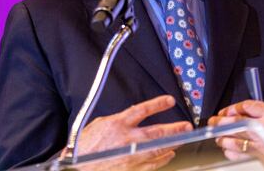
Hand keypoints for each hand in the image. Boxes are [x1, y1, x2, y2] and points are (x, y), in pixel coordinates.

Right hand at [64, 95, 192, 170]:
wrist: (76, 167)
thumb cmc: (85, 146)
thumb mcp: (100, 124)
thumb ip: (119, 120)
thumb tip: (132, 117)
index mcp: (117, 124)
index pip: (142, 110)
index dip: (157, 104)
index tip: (169, 101)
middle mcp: (126, 140)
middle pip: (156, 132)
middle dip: (174, 129)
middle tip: (186, 126)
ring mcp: (130, 157)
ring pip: (157, 150)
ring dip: (172, 144)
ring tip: (182, 140)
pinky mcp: (131, 170)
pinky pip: (151, 165)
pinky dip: (162, 160)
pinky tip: (169, 155)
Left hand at [208, 100, 263, 166]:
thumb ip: (261, 112)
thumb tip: (238, 112)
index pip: (247, 106)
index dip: (232, 108)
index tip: (225, 112)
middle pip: (238, 122)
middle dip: (222, 122)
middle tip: (213, 122)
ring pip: (237, 139)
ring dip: (224, 138)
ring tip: (218, 137)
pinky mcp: (263, 157)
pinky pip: (242, 153)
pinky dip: (232, 151)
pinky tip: (228, 149)